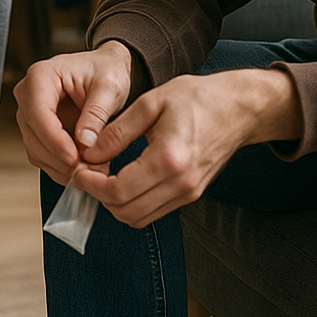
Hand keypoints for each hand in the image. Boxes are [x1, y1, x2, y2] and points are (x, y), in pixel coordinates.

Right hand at [13, 41, 133, 184]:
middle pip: (34, 135)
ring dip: (62, 166)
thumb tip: (84, 142)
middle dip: (61, 157)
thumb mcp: (110, 88)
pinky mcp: (38, 130)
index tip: (74, 158)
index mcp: (41, 76)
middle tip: (90, 169)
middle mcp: (29, 94)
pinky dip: (62, 166)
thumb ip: (97, 113)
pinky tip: (83, 166)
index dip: (55, 140)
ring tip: (92, 168)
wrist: (107, 70)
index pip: (38, 114)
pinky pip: (44, 156)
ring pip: (36, 150)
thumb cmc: (106, 71)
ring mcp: (31, 114)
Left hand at [72, 68, 302, 228]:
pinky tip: (122, 180)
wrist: (238, 108)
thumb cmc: (197, 98)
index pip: (119, 191)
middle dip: (99, 197)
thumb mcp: (152, 102)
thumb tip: (89, 152)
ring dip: (115, 204)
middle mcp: (180, 184)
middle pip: (127, 212)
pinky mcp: (191, 194)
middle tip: (84, 174)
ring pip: (139, 218)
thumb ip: (118, 130)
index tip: (77, 170)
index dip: (92, 185)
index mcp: (169, 159)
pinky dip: (132, 203)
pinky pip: (154, 211)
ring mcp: (188, 193)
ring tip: (100, 177)